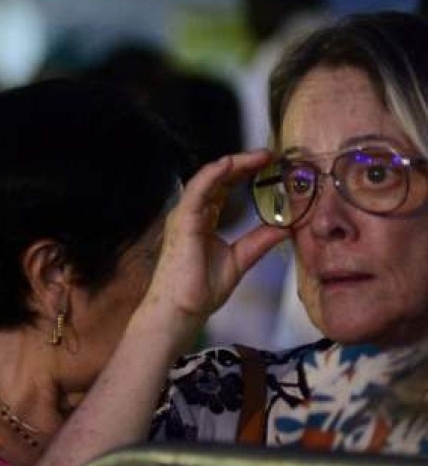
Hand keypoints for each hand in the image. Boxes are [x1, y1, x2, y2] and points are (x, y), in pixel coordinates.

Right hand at [140, 150, 288, 336]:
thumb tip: (284, 228)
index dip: (243, 173)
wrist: (182, 310)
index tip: (268, 164)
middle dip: (242, 164)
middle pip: (217, 179)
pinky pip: (197, 191)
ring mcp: (185, 216)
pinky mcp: (183, 222)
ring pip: (208, 180)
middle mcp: (192, 213)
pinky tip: (229, 164)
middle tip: (269, 155)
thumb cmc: (200, 289)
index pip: (223, 188)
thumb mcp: (239, 261)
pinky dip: (212, 175)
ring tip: (257, 156)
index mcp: (203, 221)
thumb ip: (258, 242)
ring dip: (232, 164)